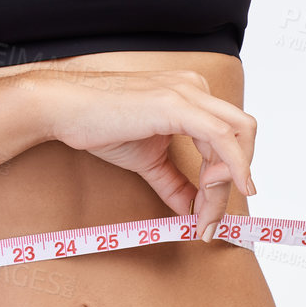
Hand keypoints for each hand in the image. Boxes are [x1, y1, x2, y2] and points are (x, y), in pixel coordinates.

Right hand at [27, 68, 256, 237]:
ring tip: (206, 214)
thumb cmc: (99, 123)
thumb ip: (174, 183)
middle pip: (242, 136)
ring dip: (227, 183)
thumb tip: (191, 211)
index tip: (210, 215)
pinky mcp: (176, 105)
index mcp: (193, 96)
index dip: (226, 179)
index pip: (228, 139)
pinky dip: (230, 166)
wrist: (63, 109)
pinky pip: (220, 136)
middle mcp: (196, 89)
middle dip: (235, 179)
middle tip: (212, 217)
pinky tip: (219, 191)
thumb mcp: (148, 160)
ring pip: (236, 138)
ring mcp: (188, 93)